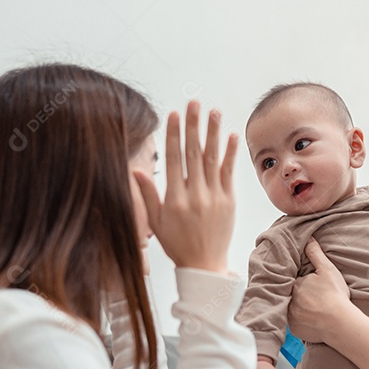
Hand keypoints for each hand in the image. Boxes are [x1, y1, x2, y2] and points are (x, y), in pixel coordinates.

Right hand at [134, 102, 236, 272]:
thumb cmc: (177, 244)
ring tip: (213, 111)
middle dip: (193, 126)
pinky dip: (231, 154)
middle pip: (193, 153)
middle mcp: (195, 196)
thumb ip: (148, 195)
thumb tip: (136, 170)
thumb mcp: (157, 222)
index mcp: (174, 200)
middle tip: (194, 103)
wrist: (205, 266)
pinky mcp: (229, 201)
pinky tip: (231, 136)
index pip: (174, 160)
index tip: (173, 115)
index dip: (174, 135)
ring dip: (213, 133)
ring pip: (212, 159)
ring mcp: (214, 197)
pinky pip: (229, 173)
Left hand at [288, 238, 354, 343]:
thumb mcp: (327, 270)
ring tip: (310, 308)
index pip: (293, 280)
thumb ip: (315, 253)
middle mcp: (289, 299)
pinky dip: (299, 321)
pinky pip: (293, 323)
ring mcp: (290, 315)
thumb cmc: (335, 296)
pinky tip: (310, 319)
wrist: (339, 323)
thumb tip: (308, 239)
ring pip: (290, 308)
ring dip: (297, 307)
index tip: (309, 284)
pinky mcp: (294, 329)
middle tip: (311, 297)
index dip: (301, 281)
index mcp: (295, 284)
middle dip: (298, 294)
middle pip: (290, 294)